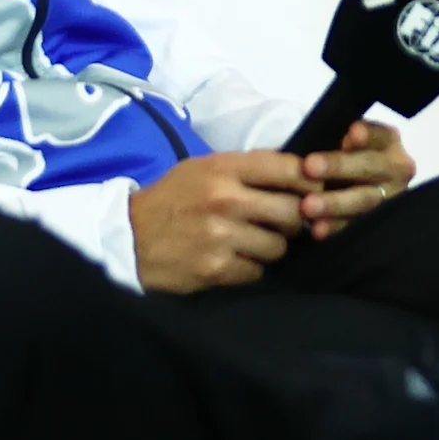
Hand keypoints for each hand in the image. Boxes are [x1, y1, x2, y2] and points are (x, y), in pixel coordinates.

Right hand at [128, 151, 308, 292]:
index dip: (308, 181)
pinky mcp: (215, 268)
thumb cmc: (172, 199)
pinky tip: (234, 260)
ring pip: (278, 246)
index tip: (310, 191)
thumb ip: (246, 169)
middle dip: (294, 221)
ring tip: (253, 243)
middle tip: (283, 224)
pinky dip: (250, 268)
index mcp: (223, 168)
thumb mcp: (203, 168)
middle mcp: (225, 199)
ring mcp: (221, 235)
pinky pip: (256, 271)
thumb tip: (298, 174)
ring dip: (271, 248)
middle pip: (292, 211)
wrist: (128, 238)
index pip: (288, 168)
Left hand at [299, 120, 415, 240]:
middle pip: (369, 167)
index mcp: (388, 141)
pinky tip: (317, 230)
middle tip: (309, 167)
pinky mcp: (378, 222)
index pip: (379, 134)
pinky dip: (335, 227)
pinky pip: (356, 225)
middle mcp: (395, 169)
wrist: (361, 185)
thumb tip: (333, 142)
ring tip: (307, 206)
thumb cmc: (347, 156)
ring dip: (334, 203)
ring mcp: (390, 198)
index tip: (353, 132)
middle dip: (339, 167)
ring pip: (363, 201)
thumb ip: (342, 140)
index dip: (367, 134)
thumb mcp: (348, 142)